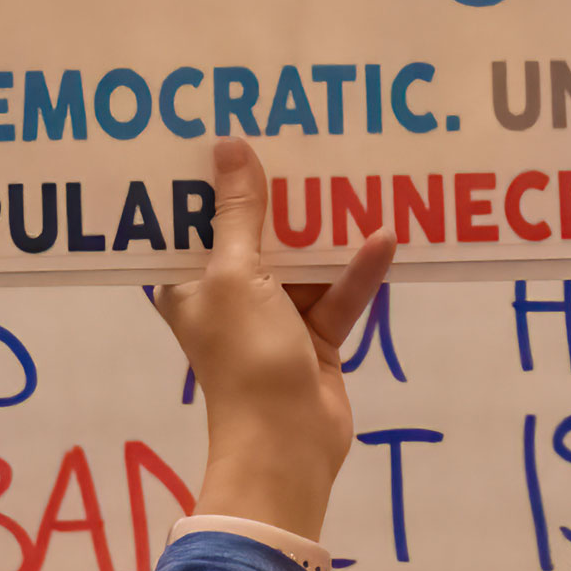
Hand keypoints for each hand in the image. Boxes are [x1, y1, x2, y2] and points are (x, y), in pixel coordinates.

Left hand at [153, 137, 395, 539]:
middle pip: (251, 233)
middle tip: (297, 135)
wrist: (288, 442)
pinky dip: (356, 270)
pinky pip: (336, 292)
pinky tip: (383, 236)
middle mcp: (226, 293)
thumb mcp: (237, 274)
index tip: (222, 128)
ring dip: (324, 229)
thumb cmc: (246, 353)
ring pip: (300, 260)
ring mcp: (272, 315)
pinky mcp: (315, 336)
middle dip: (275, 194)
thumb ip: (240, 213)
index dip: (203, 178)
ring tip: (351, 173)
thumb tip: (229, 146)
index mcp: (188, 282)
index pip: (188, 220)